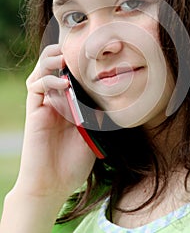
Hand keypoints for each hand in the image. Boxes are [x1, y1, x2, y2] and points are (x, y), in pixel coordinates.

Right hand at [15, 44, 95, 199]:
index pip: (70, 75)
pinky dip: (49, 80)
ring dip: (52, 60)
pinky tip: (63, 83)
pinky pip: (36, 87)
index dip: (77, 63)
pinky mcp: (34, 111)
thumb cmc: (73, 163)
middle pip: (52, 67)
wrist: (52, 184)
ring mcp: (43, 105)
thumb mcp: (92, 135)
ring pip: (41, 71)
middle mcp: (55, 100)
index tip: (92, 53)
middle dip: (61, 54)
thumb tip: (109, 97)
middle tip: (75, 50)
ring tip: (65, 58)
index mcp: (69, 104)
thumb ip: (97, 116)